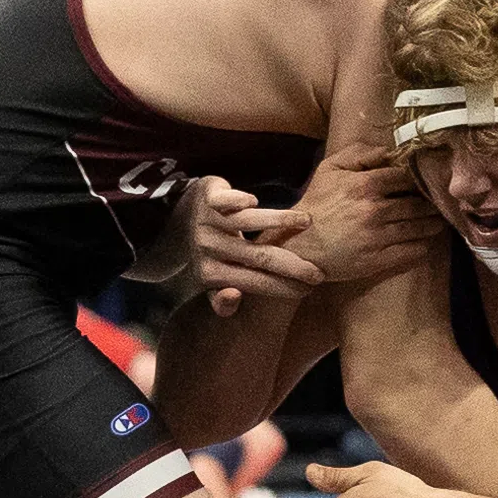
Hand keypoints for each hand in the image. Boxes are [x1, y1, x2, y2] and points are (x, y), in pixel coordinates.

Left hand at [157, 175, 319, 315]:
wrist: (179, 214)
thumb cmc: (209, 252)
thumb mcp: (211, 280)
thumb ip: (221, 300)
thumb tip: (235, 296)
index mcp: (210, 274)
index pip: (255, 283)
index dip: (284, 287)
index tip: (310, 289)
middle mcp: (210, 248)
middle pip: (259, 256)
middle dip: (292, 265)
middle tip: (318, 272)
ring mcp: (208, 221)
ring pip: (248, 222)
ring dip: (280, 220)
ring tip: (308, 222)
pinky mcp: (207, 198)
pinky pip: (224, 200)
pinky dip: (238, 199)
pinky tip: (254, 200)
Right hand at [279, 142, 444, 285]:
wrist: (298, 245)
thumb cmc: (316, 204)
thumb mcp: (330, 169)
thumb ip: (359, 154)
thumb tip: (389, 150)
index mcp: (365, 185)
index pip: (407, 178)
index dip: (421, 179)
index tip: (428, 181)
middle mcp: (375, 210)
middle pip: (419, 205)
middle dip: (432, 204)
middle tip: (441, 203)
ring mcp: (378, 237)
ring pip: (419, 229)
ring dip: (432, 225)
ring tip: (438, 221)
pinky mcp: (378, 260)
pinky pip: (412, 252)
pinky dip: (422, 246)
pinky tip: (424, 242)